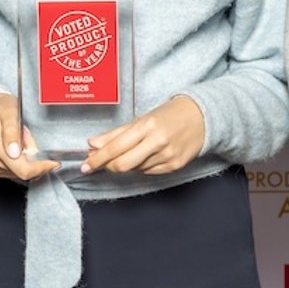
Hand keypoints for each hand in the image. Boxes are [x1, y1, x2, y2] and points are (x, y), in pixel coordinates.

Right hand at [0, 93, 59, 181]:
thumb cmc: (0, 110)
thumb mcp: (9, 112)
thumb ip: (12, 131)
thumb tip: (14, 151)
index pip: (24, 170)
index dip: (42, 168)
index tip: (54, 162)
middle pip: (23, 174)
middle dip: (37, 164)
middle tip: (41, 148)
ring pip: (19, 175)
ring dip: (29, 163)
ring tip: (27, 144)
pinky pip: (14, 174)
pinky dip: (22, 165)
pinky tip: (22, 152)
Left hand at [80, 95, 204, 175]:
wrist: (202, 117)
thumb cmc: (169, 115)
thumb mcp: (141, 119)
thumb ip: (115, 133)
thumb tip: (92, 143)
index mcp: (147, 126)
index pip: (116, 147)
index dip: (98, 158)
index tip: (86, 164)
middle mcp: (157, 142)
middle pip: (123, 164)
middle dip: (109, 166)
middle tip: (100, 163)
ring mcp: (167, 156)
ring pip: (135, 169)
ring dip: (127, 164)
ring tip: (133, 151)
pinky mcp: (175, 166)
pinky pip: (149, 172)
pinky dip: (142, 166)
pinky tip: (146, 156)